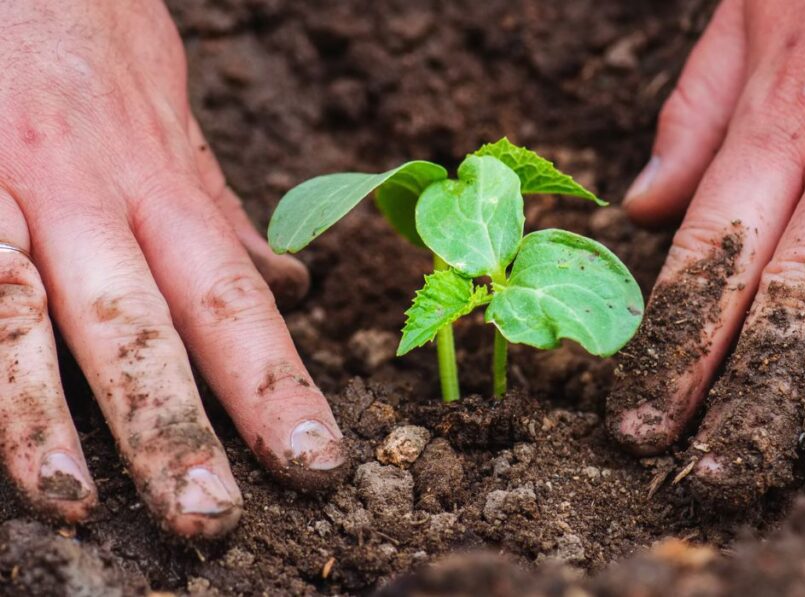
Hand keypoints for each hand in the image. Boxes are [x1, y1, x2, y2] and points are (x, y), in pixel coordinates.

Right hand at [0, 1, 344, 536]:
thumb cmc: (86, 39)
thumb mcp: (173, 117)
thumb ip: (216, 212)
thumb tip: (287, 288)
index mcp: (157, 183)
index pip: (231, 300)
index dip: (275, 385)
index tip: (316, 463)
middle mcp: (83, 193)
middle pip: (138, 320)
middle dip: (174, 427)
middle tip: (215, 520)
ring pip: (15, 314)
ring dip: (40, 417)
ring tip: (71, 504)